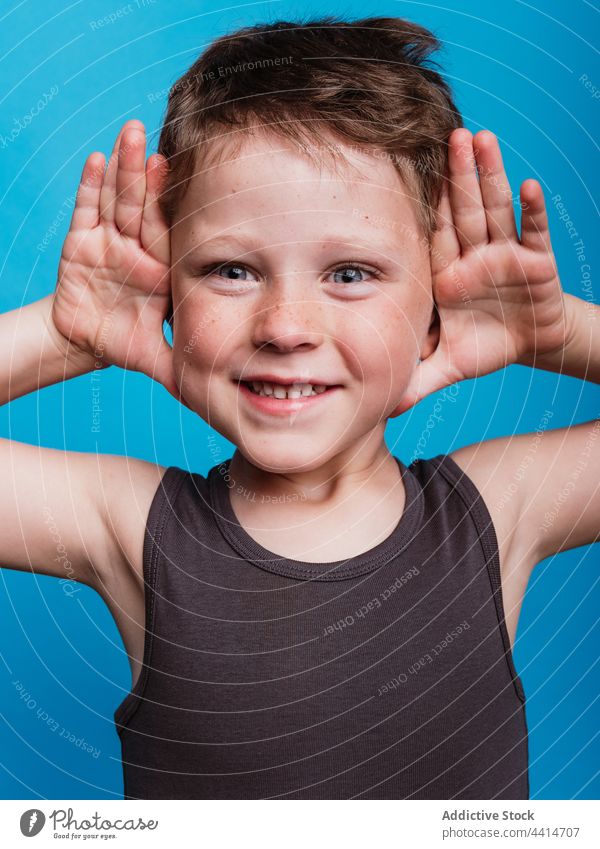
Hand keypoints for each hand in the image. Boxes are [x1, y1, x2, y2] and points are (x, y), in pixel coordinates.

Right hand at [51, 119, 176, 395]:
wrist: (87, 341)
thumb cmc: (124, 342)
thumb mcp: (153, 356)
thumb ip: (178, 367)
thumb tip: (207, 392)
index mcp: (159, 270)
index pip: (166, 231)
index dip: (169, 204)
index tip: (178, 173)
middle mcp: (137, 250)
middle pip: (142, 206)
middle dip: (145, 173)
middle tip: (152, 137)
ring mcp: (109, 243)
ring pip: (116, 200)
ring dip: (121, 168)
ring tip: (128, 134)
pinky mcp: (80, 243)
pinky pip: (86, 211)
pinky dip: (90, 187)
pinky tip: (96, 160)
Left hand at [395, 128, 569, 413]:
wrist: (528, 345)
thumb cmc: (485, 346)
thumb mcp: (449, 365)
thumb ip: (417, 380)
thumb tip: (383, 406)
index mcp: (446, 275)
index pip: (434, 235)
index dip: (427, 206)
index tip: (410, 172)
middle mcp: (473, 258)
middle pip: (464, 211)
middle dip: (458, 175)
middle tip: (449, 134)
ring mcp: (505, 255)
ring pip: (496, 211)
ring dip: (491, 176)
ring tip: (483, 139)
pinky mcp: (536, 262)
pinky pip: (533, 233)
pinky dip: (533, 212)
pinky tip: (530, 186)